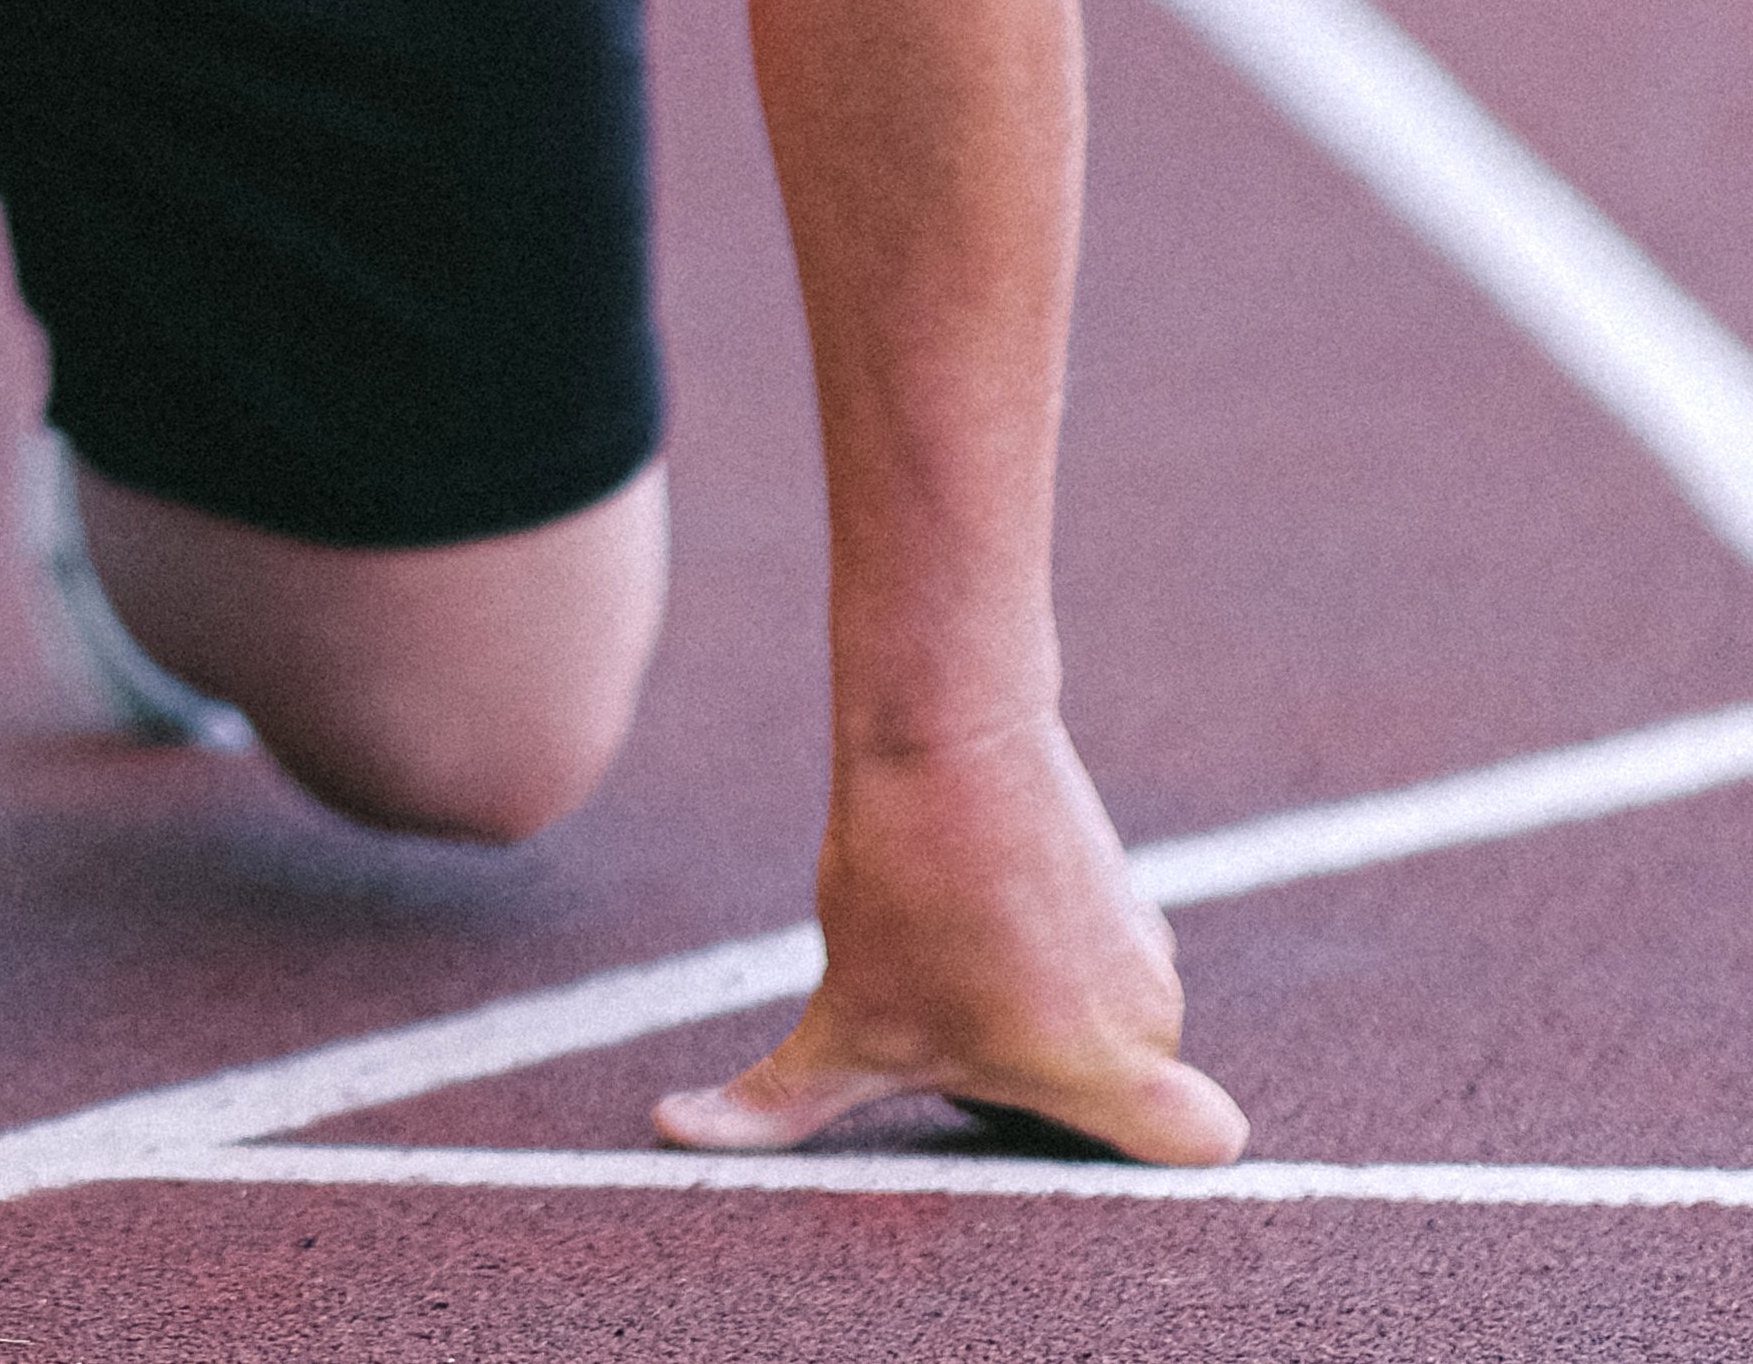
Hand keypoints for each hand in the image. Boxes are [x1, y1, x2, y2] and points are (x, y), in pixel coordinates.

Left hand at [656, 717, 1243, 1163]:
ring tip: (945, 957)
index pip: (1206, 1147)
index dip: (1147, 1151)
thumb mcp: (843, 1017)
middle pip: (1115, 1091)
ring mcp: (1142, 943)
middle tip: (957, 1031)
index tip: (1061, 1125)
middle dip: (1040, 1080)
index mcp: (1108, 1068)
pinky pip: (1082, 951)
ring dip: (1031, 1007)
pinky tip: (959, 910)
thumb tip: (672, 1131)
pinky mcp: (1116, 885)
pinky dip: (1031, 945)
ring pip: (1094, 1016)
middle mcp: (1149, 1013)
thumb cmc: (903, 883)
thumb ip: (780, 1106)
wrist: (939, 728)